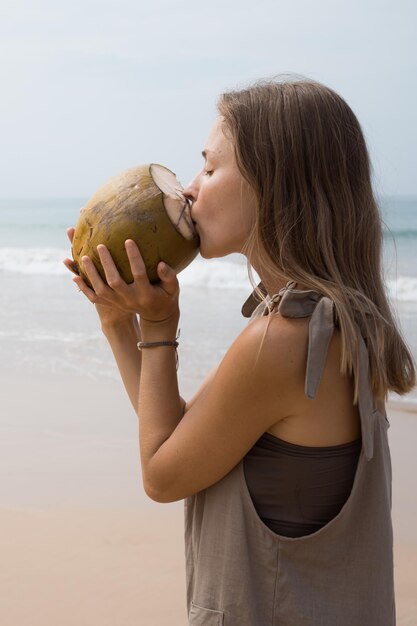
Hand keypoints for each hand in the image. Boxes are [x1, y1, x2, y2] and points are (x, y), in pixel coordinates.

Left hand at [63, 227, 179, 326]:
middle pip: (115, 282)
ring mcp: (118, 303)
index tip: (128, 240)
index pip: (139, 274)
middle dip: (106, 264)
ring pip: (100, 290)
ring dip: (91, 274)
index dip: (134, 257)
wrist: (156, 316)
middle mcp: (129, 299)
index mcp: (146, 294)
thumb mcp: (173, 288)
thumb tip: (161, 263)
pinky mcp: (111, 304)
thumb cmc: (166, 296)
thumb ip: (169, 276)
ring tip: (83, 256)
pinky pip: (93, 297)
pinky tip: (75, 276)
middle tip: (100, 246)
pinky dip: (84, 287)